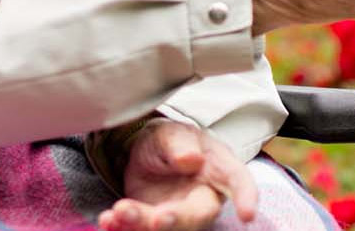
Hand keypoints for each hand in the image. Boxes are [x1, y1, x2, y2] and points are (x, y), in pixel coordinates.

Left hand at [98, 119, 257, 230]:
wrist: (145, 153)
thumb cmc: (170, 141)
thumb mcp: (170, 133)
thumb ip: (179, 144)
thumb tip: (191, 159)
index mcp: (217, 168)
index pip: (237, 181)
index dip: (246, 197)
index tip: (247, 215)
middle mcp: (200, 198)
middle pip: (195, 216)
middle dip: (175, 221)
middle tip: (157, 220)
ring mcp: (177, 214)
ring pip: (165, 227)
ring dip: (139, 225)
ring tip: (116, 214)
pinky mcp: (151, 223)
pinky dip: (121, 228)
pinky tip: (107, 221)